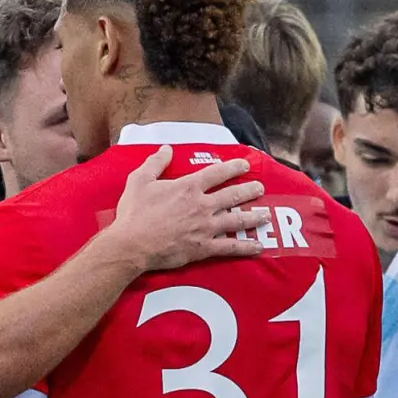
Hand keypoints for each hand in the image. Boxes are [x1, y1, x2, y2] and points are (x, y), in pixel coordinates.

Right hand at [108, 145, 267, 271]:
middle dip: (249, 191)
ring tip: (266, 215)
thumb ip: (155, 163)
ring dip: (254, 217)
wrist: (131, 245)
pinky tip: (258, 247)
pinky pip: (230, 247)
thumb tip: (166, 149)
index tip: (245, 165)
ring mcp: (205, 227)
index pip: (217, 173)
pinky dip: (245, 247)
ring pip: (237, 220)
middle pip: (233, 195)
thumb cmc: (133, 213)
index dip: (233, 167)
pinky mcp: (203, 248)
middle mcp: (201, 205)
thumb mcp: (139, 181)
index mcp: (188, 187)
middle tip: (261, 188)